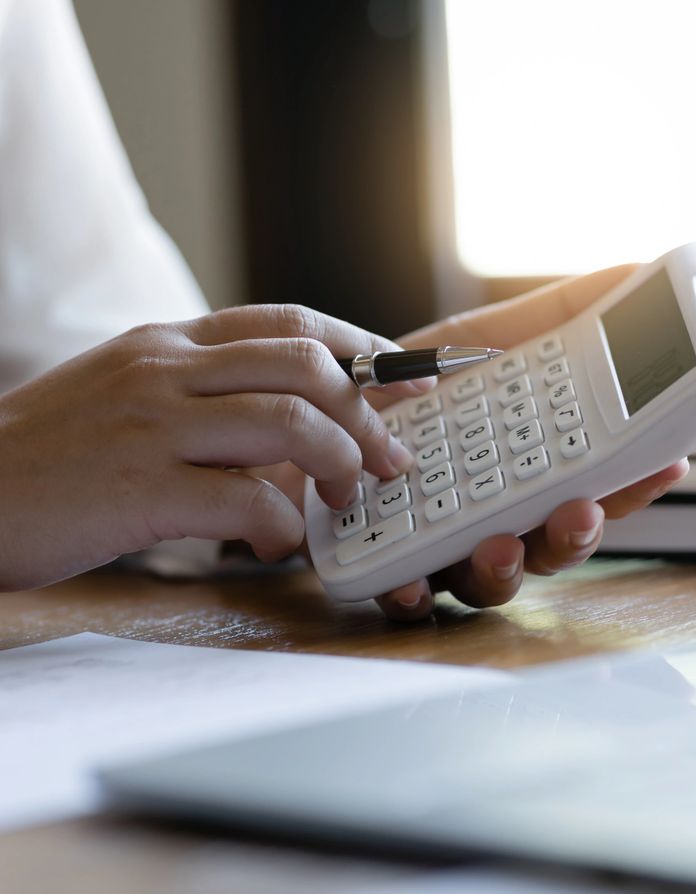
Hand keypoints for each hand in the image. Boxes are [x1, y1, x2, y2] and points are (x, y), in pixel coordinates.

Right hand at [0, 305, 430, 590]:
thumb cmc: (58, 453)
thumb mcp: (131, 393)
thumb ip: (210, 393)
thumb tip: (301, 418)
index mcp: (169, 342)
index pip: (290, 321)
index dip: (362, 348)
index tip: (407, 376)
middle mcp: (167, 370)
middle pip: (308, 366)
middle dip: (369, 414)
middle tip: (391, 459)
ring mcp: (153, 426)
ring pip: (292, 423)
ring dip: (340, 464)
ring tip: (344, 498)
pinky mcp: (140, 489)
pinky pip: (248, 498)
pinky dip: (283, 523)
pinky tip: (277, 540)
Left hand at [369, 265, 688, 620]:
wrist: (312, 401)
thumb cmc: (405, 381)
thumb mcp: (483, 339)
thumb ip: (557, 315)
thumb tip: (633, 274)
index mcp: (529, 469)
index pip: (596, 485)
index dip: (633, 483)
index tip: (666, 464)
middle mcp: (495, 515)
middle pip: (552, 545)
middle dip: (575, 536)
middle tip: (581, 511)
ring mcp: (442, 545)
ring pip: (489, 580)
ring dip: (505, 571)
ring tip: (502, 545)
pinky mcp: (385, 562)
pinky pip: (404, 591)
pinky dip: (410, 592)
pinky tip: (409, 584)